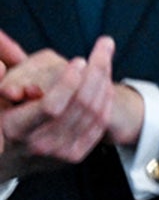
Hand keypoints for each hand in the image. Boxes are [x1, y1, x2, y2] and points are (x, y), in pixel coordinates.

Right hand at [0, 36, 117, 182]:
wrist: (14, 148)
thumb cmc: (6, 109)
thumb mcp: (2, 93)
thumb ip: (6, 81)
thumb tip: (5, 74)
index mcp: (16, 128)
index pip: (51, 106)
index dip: (68, 82)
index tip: (79, 60)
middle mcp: (40, 144)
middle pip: (81, 106)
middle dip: (96, 71)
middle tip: (104, 45)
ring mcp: (60, 152)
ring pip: (95, 112)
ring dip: (104, 80)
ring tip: (105, 56)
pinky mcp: (75, 154)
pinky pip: (100, 123)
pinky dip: (106, 98)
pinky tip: (105, 79)